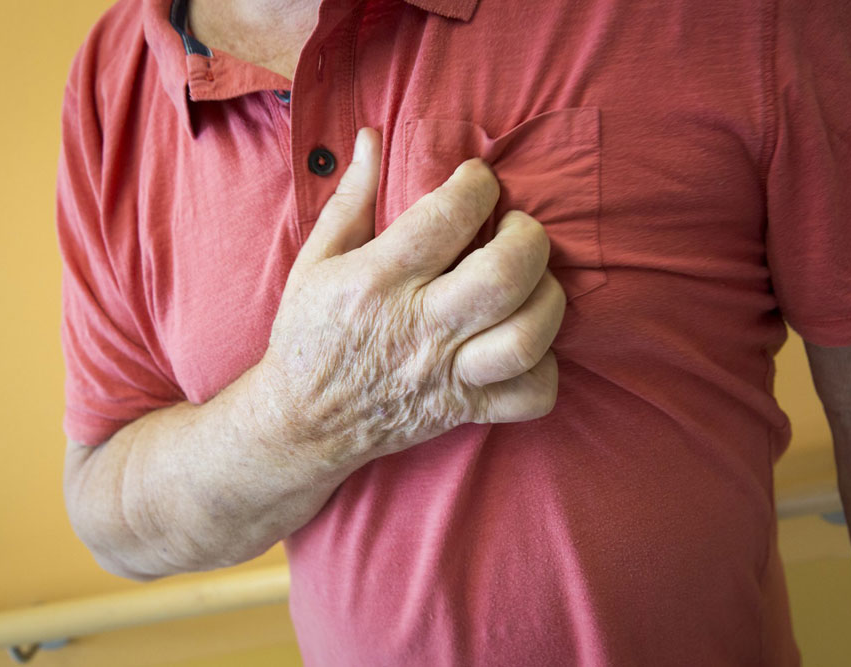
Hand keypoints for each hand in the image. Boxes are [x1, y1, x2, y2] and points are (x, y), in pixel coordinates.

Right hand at [259, 127, 565, 466]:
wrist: (303, 424)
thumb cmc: (310, 336)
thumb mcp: (314, 262)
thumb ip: (350, 199)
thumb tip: (372, 138)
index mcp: (375, 282)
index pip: (447, 218)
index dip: (476, 185)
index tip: (476, 181)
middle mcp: (417, 328)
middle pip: (503, 275)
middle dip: (527, 236)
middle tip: (515, 227)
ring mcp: (446, 375)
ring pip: (527, 335)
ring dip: (547, 297)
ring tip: (530, 281)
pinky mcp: (465, 410)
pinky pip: (532, 394)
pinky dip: (546, 366)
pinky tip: (527, 340)